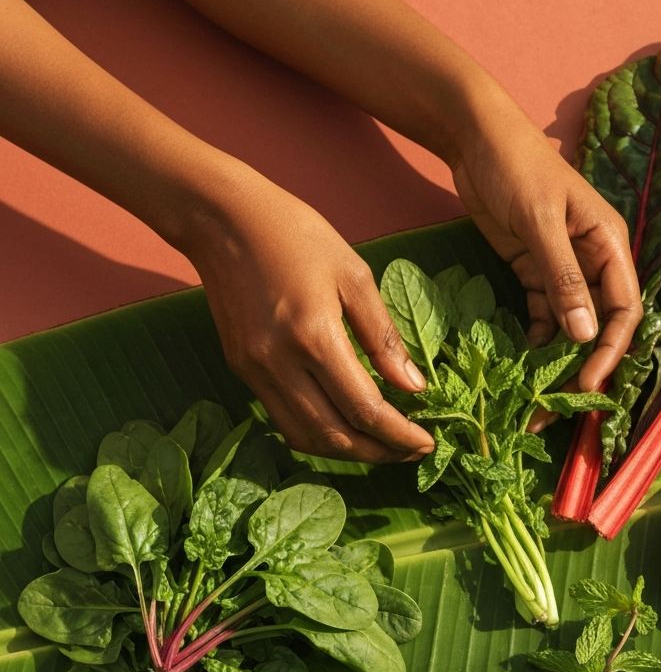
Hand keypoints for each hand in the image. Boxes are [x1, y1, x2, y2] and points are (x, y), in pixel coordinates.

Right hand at [183, 171, 434, 462]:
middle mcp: (280, 364)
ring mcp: (255, 372)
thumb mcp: (354, 275)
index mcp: (314, 337)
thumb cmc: (296, 235)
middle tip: (412, 453)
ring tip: (383, 447)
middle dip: (378, 453)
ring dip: (348, 452)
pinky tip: (346, 427)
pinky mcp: (242, 370)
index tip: (427, 443)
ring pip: (306, 437)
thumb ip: (384, 337)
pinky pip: (284, 420)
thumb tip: (415, 387)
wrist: (222, 219)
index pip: (364, 409)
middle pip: (335, 435)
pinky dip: (319, 435)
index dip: (399, 435)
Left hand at [449, 100, 641, 391]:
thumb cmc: (516, 166)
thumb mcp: (540, 220)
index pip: (624, 309)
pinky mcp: (534, 272)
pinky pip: (544, 316)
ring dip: (558, 362)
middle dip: (583, 367)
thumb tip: (585, 335)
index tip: (586, 385)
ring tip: (537, 399)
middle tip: (558, 407)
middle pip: (599, 325)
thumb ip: (563, 276)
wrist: (475, 137)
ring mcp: (564, 268)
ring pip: (571, 327)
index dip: (610, 351)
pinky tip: (522, 367)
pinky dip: (537, 342)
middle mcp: (594, 260)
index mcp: (610, 244)